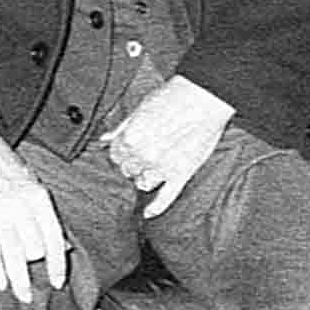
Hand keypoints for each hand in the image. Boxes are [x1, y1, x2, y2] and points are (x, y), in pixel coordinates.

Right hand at [0, 132, 69, 301]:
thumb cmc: (2, 163)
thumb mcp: (31, 183)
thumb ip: (44, 213)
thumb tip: (61, 244)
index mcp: (38, 197)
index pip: (54, 239)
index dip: (57, 264)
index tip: (58, 281)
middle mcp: (20, 208)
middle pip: (34, 251)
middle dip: (35, 266)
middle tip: (32, 273)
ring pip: (14, 258)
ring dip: (19, 281)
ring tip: (22, 295)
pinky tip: (1, 283)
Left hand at [101, 76, 231, 217]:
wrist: (204, 97)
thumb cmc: (173, 96)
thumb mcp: (140, 107)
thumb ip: (121, 127)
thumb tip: (105, 139)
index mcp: (130, 139)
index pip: (115, 156)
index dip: (122, 152)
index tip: (128, 149)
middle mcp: (143, 156)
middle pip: (128, 170)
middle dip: (133, 163)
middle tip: (143, 153)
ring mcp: (162, 168)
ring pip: (143, 183)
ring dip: (144, 177)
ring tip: (153, 165)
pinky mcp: (181, 175)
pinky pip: (165, 198)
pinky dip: (156, 207)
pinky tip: (148, 213)